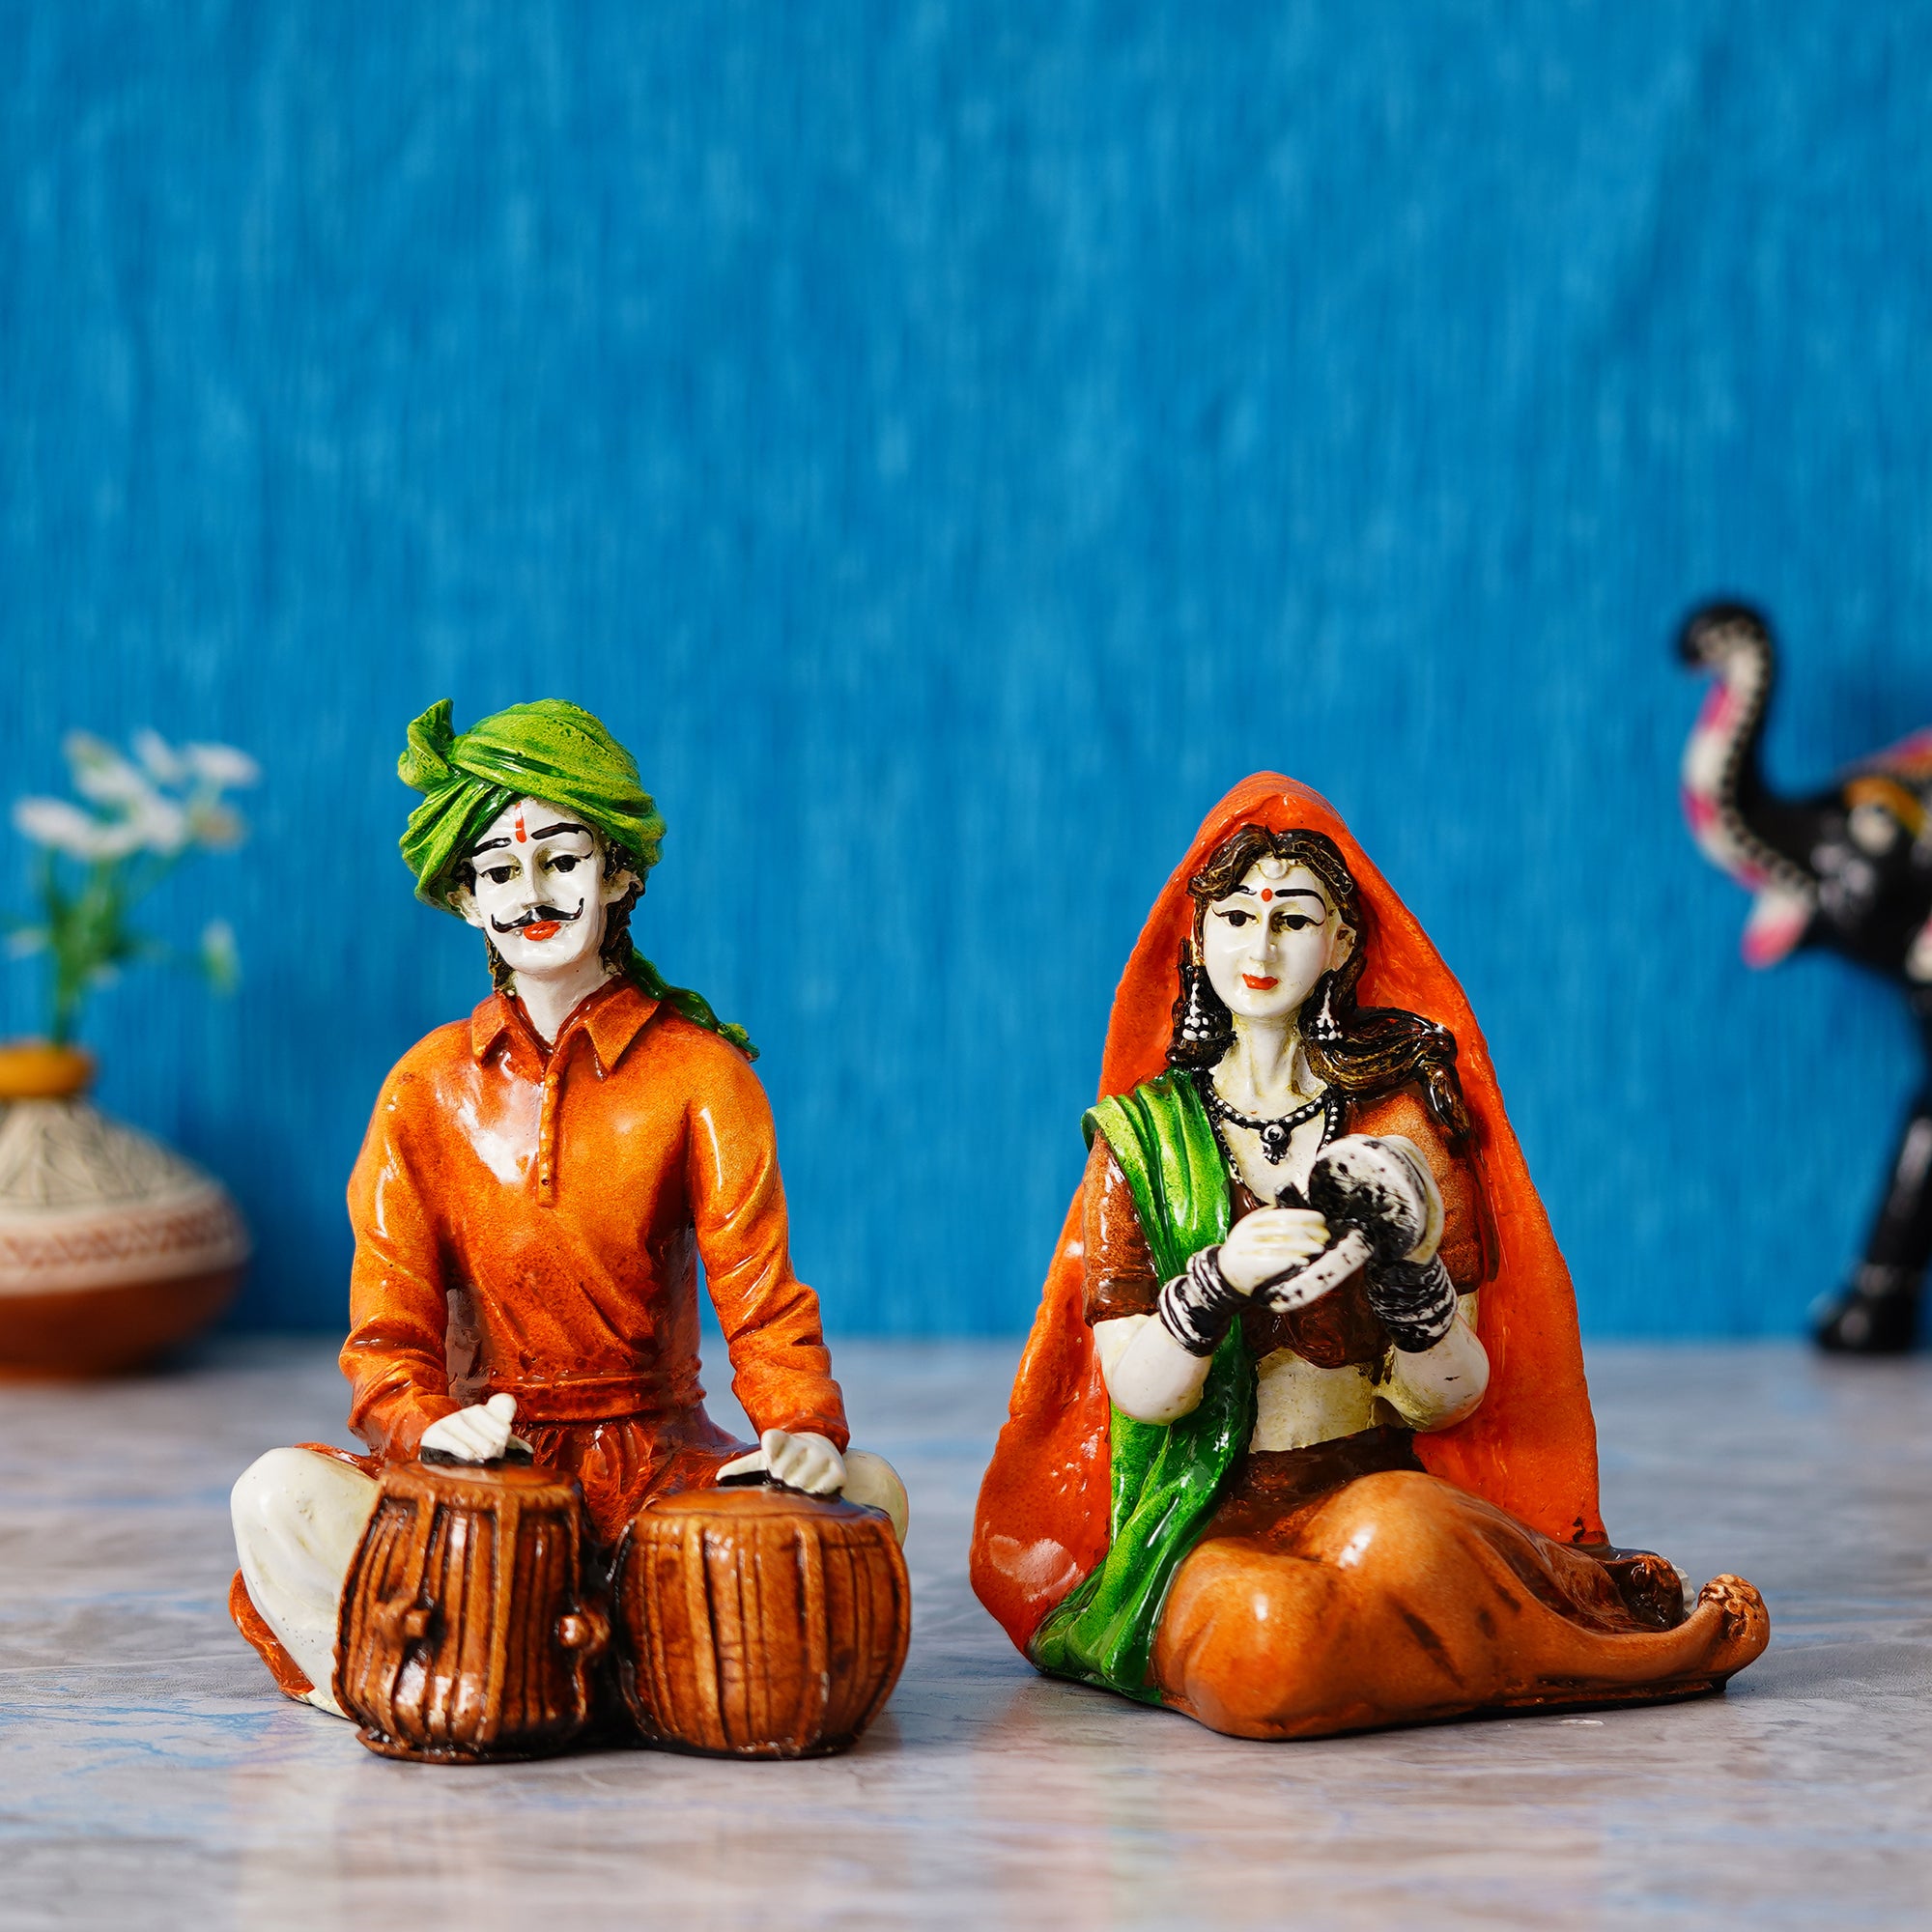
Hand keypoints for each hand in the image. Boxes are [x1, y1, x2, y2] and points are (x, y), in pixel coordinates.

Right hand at [419, 1392, 523, 1462]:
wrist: (436, 1451)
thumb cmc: (471, 1448)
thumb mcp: (493, 1443)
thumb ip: (513, 1444)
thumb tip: (528, 1452)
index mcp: (490, 1410)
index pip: (505, 1404)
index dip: (506, 1427)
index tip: (502, 1438)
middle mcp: (474, 1411)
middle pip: (501, 1434)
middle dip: (497, 1451)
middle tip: (489, 1458)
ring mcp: (455, 1419)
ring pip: (483, 1442)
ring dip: (483, 1456)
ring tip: (478, 1460)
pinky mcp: (437, 1432)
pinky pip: (457, 1443)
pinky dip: (465, 1452)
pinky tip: (469, 1457)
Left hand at [718, 1428, 847, 1495]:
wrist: (825, 1454)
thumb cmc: (787, 1460)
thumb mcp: (766, 1460)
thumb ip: (743, 1467)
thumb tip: (717, 1477)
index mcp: (784, 1439)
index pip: (772, 1439)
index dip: (770, 1452)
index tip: (772, 1460)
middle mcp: (805, 1444)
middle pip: (781, 1472)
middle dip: (782, 1480)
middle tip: (789, 1476)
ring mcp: (823, 1456)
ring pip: (799, 1484)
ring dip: (797, 1490)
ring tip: (801, 1482)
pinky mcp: (837, 1470)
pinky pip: (818, 1491)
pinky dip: (814, 1494)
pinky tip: (816, 1486)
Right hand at [1218, 1208, 1331, 1292]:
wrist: (1226, 1270)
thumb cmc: (1245, 1249)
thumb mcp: (1253, 1227)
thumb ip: (1270, 1217)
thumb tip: (1299, 1211)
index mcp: (1254, 1220)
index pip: (1284, 1213)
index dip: (1305, 1216)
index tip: (1321, 1220)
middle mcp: (1251, 1231)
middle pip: (1287, 1228)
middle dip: (1310, 1231)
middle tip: (1325, 1236)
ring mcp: (1251, 1247)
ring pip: (1283, 1244)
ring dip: (1305, 1246)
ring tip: (1320, 1249)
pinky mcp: (1252, 1264)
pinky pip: (1275, 1260)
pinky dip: (1291, 1260)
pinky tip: (1304, 1261)